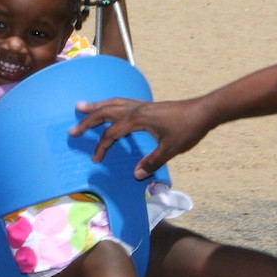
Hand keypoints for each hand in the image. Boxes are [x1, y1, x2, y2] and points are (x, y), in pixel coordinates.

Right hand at [69, 95, 212, 176]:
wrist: (204, 111)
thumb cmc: (188, 129)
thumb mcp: (170, 149)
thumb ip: (152, 162)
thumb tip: (136, 175)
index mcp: (138, 119)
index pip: (112, 133)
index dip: (101, 147)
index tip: (95, 159)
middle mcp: (137, 109)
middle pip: (106, 113)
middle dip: (88, 121)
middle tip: (72, 129)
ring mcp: (143, 104)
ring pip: (113, 103)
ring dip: (96, 106)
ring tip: (81, 106)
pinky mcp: (149, 105)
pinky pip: (123, 101)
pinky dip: (111, 103)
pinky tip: (110, 105)